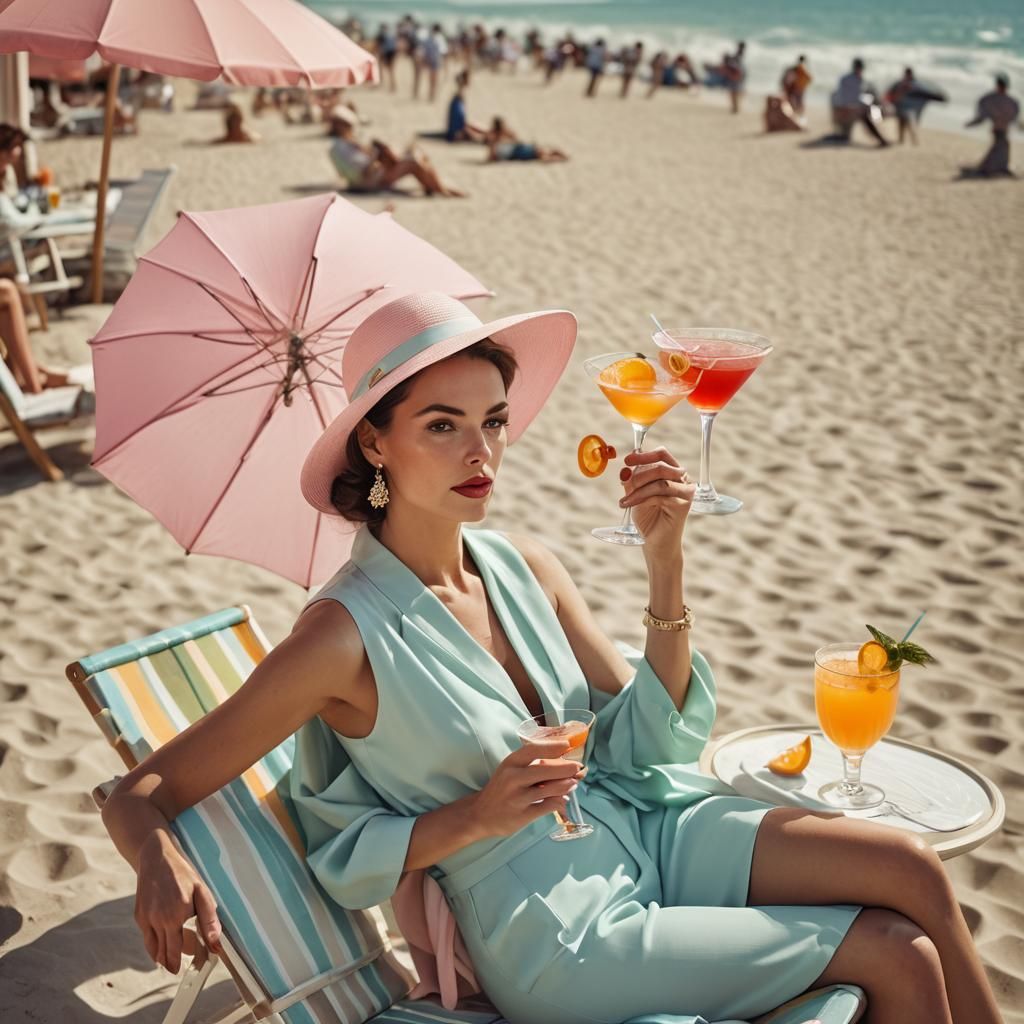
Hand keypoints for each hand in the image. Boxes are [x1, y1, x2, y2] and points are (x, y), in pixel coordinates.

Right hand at [135, 832, 222, 972]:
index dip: (187, 960)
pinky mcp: (139, 916)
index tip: (197, 964)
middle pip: (165, 954)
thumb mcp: (201, 892)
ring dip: (163, 958)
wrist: (156, 858)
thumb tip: (216, 944)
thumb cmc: (182, 874)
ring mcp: (146, 919)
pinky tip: (163, 947)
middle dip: (174, 963)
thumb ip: (209, 919)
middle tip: (182, 968)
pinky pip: (147, 939)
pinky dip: (154, 947)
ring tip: (172, 962)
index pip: (179, 950)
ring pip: (154, 950)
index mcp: (175, 916)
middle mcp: (158, 921)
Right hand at [470, 738, 586, 837]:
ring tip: (573, 783)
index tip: (567, 745)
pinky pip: (549, 806)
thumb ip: (532, 765)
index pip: (534, 750)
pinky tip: (563, 799)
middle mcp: (513, 778)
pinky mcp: (523, 815)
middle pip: (546, 770)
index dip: (553, 746)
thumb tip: (563, 761)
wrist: (480, 814)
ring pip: (551, 789)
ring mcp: (518, 797)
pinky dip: (560, 801)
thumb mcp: (511, 770)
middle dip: (567, 768)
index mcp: (511, 763)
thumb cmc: (501, 788)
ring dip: (567, 785)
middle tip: (578, 768)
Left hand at [618, 447, 694, 556]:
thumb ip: (633, 479)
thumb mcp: (636, 494)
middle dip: (638, 474)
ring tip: (624, 500)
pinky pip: (658, 496)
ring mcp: (685, 492)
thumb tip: (627, 466)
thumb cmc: (648, 518)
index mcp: (672, 473)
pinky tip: (629, 504)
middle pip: (660, 466)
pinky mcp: (683, 505)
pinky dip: (640, 499)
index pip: (662, 454)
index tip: (627, 460)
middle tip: (623, 483)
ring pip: (659, 482)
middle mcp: (683, 480)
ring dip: (637, 490)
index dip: (644, 455)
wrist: (655, 543)